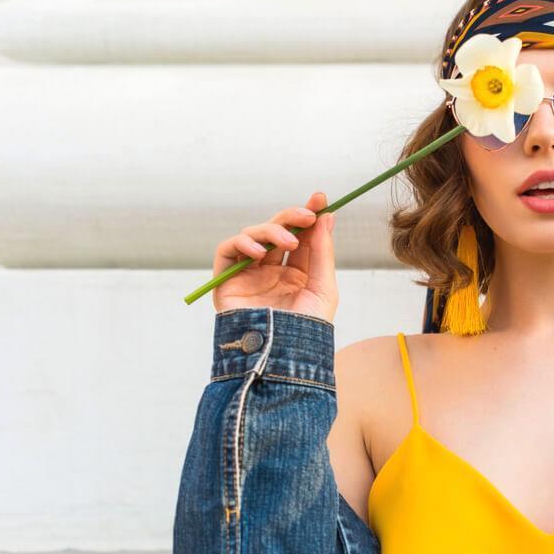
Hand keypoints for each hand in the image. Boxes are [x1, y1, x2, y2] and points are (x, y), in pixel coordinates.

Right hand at [211, 191, 338, 321]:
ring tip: (289, 242)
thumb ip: (322, 252)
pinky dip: (241, 243)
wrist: (282, 355)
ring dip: (272, 230)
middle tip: (307, 213)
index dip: (308, 215)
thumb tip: (326, 217)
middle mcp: (271, 271)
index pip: (300, 236)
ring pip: (253, 235)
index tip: (320, 198)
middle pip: (277, 230)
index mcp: (296, 273)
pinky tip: (258, 251)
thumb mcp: (322, 287)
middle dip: (291, 217)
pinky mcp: (227, 281)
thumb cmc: (305, 328)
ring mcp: (249, 275)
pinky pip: (227, 250)